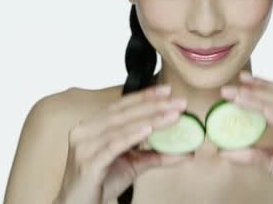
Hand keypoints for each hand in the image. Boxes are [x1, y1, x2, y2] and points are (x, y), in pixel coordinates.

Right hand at [55, 84, 192, 203]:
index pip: (122, 105)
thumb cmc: (100, 182)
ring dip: (150, 119)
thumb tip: (188, 152)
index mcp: (93, 126)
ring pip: (121, 126)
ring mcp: (85, 146)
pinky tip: (149, 129)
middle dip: (154, 105)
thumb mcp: (133, 165)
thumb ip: (156, 155)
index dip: (145, 96)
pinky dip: (132, 136)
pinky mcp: (88, 163)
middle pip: (124, 113)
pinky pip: (113, 146)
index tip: (167, 90)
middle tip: (178, 102)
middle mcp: (86, 131)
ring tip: (172, 115)